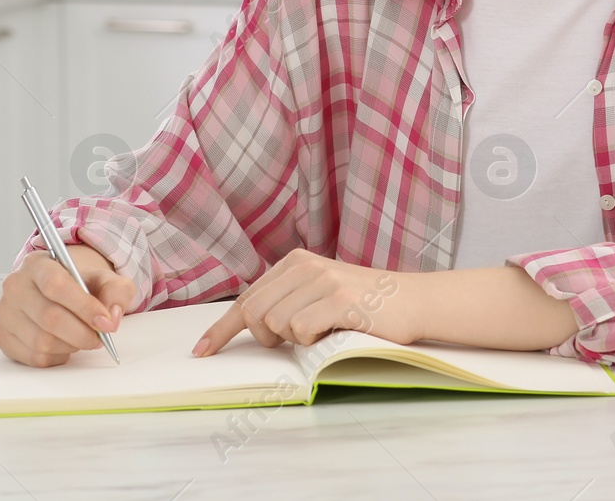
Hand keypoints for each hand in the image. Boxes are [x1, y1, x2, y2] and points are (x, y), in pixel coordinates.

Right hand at [0, 244, 135, 366]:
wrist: (60, 289)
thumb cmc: (80, 283)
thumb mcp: (104, 278)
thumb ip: (116, 292)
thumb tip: (112, 318)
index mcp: (38, 264)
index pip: (56, 285)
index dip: (83, 307)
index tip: (104, 322)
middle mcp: (16, 286)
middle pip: (49, 317)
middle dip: (82, 333)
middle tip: (98, 337)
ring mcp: (6, 313)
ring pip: (42, 342)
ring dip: (70, 346)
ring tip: (81, 337)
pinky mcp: (3, 336)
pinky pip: (33, 357)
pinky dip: (56, 356)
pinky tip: (64, 344)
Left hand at [193, 249, 411, 355]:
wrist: (412, 301)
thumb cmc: (363, 306)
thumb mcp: (318, 293)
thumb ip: (287, 300)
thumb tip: (250, 325)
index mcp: (294, 262)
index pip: (246, 298)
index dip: (221, 329)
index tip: (201, 351)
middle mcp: (305, 266)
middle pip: (255, 313)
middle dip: (267, 337)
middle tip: (299, 339)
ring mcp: (323, 281)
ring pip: (276, 325)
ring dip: (297, 339)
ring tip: (325, 330)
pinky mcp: (340, 300)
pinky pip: (301, 330)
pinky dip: (313, 340)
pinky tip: (336, 330)